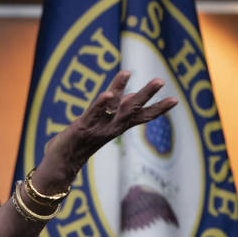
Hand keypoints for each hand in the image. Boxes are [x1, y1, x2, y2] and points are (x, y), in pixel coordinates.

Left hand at [34, 70, 177, 191]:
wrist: (62, 164)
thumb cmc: (81, 142)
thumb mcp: (101, 124)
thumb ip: (114, 110)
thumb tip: (130, 96)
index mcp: (117, 127)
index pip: (141, 117)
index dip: (158, 109)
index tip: (175, 100)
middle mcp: (111, 127)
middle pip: (132, 109)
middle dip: (146, 94)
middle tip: (161, 80)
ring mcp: (98, 127)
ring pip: (113, 109)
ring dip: (121, 90)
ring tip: (128, 72)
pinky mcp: (82, 127)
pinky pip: (94, 114)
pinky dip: (101, 104)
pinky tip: (108, 93)